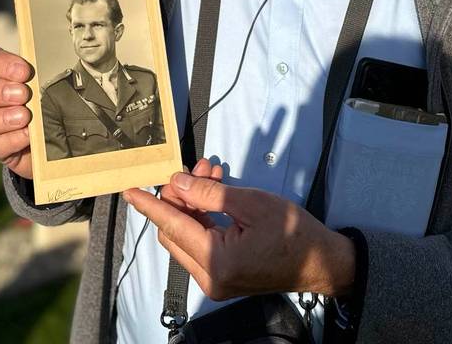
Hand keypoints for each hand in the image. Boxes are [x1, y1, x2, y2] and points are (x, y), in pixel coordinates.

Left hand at [124, 159, 355, 300]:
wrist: (321, 263)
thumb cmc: (295, 234)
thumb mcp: (252, 204)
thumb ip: (209, 194)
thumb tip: (179, 183)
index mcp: (216, 260)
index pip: (172, 226)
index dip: (150, 205)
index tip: (131, 191)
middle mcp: (210, 277)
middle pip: (175, 233)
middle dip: (179, 197)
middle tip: (192, 170)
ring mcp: (215, 281)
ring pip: (187, 237)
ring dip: (192, 206)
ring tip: (210, 175)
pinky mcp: (222, 279)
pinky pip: (200, 246)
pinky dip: (202, 220)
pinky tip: (213, 195)